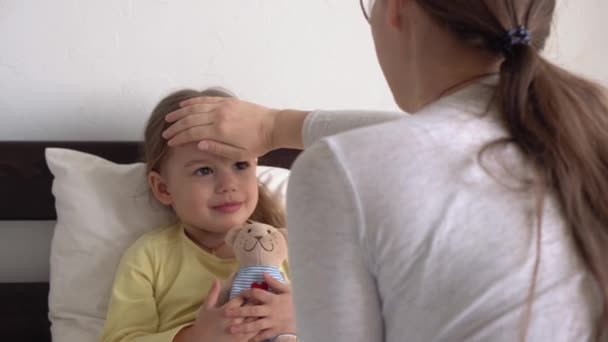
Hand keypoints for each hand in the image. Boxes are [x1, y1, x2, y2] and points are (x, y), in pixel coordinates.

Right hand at [163, 96, 279, 159]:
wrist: (274, 127)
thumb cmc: (258, 144)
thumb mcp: (238, 154)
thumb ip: (217, 149)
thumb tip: (199, 144)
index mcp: (220, 131)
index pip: (192, 133)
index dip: (179, 137)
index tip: (170, 142)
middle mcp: (219, 116)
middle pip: (190, 120)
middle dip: (176, 127)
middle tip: (166, 133)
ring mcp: (223, 106)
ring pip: (195, 108)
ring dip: (180, 113)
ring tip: (169, 119)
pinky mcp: (228, 101)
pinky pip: (206, 100)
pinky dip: (193, 102)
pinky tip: (184, 105)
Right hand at [174, 279, 258, 341]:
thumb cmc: (203, 324)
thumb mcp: (206, 307)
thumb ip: (213, 293)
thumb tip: (216, 279)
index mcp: (226, 310)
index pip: (242, 298)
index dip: (249, 294)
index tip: (252, 292)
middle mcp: (234, 319)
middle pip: (251, 308)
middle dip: (257, 303)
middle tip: (262, 299)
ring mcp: (239, 331)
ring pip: (255, 320)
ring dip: (260, 314)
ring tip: (264, 310)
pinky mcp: (242, 340)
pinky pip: (255, 333)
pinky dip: (260, 327)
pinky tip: (262, 323)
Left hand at [223, 273, 295, 341]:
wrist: (306, 316)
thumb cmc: (295, 301)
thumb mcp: (287, 290)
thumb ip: (274, 283)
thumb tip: (263, 273)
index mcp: (273, 299)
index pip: (257, 294)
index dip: (247, 293)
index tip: (238, 294)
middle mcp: (271, 310)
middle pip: (252, 311)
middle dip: (239, 312)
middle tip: (226, 313)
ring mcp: (272, 322)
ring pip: (255, 325)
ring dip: (243, 327)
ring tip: (232, 329)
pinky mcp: (275, 331)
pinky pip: (263, 335)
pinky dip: (254, 338)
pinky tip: (244, 339)